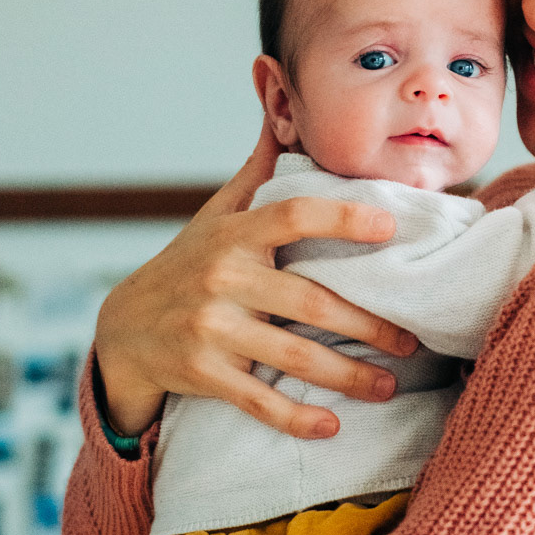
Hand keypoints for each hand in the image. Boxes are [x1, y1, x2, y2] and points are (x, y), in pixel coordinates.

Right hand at [94, 124, 417, 439]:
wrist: (123, 329)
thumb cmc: (189, 263)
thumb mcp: (217, 213)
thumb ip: (260, 170)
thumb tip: (286, 107)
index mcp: (234, 234)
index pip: (292, 215)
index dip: (342, 218)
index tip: (390, 228)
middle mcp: (221, 279)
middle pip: (308, 302)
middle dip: (367, 325)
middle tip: (411, 340)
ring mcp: (210, 329)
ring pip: (291, 356)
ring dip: (347, 377)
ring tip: (389, 386)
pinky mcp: (202, 374)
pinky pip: (257, 400)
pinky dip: (296, 418)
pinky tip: (331, 428)